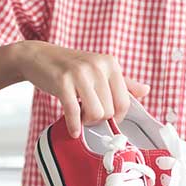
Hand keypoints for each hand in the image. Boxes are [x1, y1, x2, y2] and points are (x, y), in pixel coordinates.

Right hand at [10, 41, 149, 137]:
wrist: (38, 57)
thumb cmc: (70, 67)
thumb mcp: (98, 70)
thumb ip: (123, 82)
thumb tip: (146, 91)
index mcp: (110, 64)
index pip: (125, 101)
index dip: (116, 117)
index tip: (105, 118)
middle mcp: (98, 66)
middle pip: (110, 110)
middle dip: (98, 119)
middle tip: (87, 115)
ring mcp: (80, 73)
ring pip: (96, 113)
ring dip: (87, 122)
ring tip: (80, 117)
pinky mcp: (63, 82)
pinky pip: (74, 112)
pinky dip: (74, 125)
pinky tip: (72, 129)